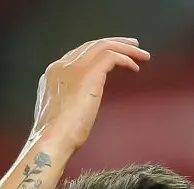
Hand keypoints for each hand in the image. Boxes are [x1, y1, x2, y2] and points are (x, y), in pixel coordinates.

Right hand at [31, 38, 149, 154]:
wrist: (52, 140)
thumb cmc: (58, 137)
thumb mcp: (62, 113)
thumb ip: (71, 101)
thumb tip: (83, 103)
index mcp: (53, 75)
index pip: (79, 54)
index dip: (99, 52)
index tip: (115, 56)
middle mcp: (62, 66)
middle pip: (92, 45)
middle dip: (115, 43)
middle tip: (133, 46)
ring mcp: (74, 68)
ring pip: (103, 46)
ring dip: (125, 49)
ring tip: (142, 55)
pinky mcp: (88, 74)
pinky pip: (111, 56)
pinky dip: (125, 59)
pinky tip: (135, 68)